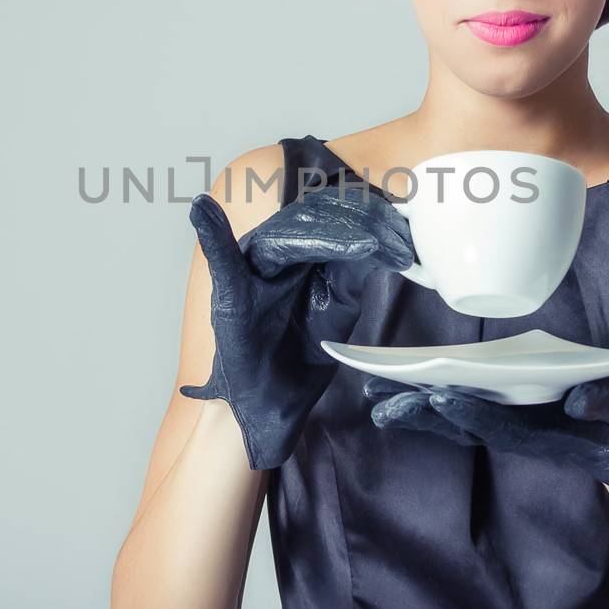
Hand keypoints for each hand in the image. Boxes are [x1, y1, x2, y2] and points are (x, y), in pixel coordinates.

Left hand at [180, 187, 414, 469]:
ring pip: (356, 235)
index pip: (302, 224)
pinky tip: (409, 257)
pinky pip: (368, 264)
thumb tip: (199, 201)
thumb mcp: (228, 304)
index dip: (335, 231)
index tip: (368, 244)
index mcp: (262, 247)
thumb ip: (218, 251)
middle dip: (368, 226)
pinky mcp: (342, 289)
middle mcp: (293, 250)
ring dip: (384, 235)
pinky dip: (390, 256)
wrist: (264, 407)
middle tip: (401, 241)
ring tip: (410, 247)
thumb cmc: (238, 360)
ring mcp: (319, 268)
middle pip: (335, 220)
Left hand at [362, 363, 608, 487]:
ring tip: (375, 393)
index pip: (504, 425)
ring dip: (415, 405)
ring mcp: (510, 422)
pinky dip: (429, 398)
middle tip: (379, 402)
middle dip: (422, 412)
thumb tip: (579, 402)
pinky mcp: (505, 413)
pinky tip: (398, 389)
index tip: (439, 398)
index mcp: (550, 430)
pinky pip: (461, 406)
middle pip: (466, 423)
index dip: (472, 413)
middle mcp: (521, 429)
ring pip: (456, 416)